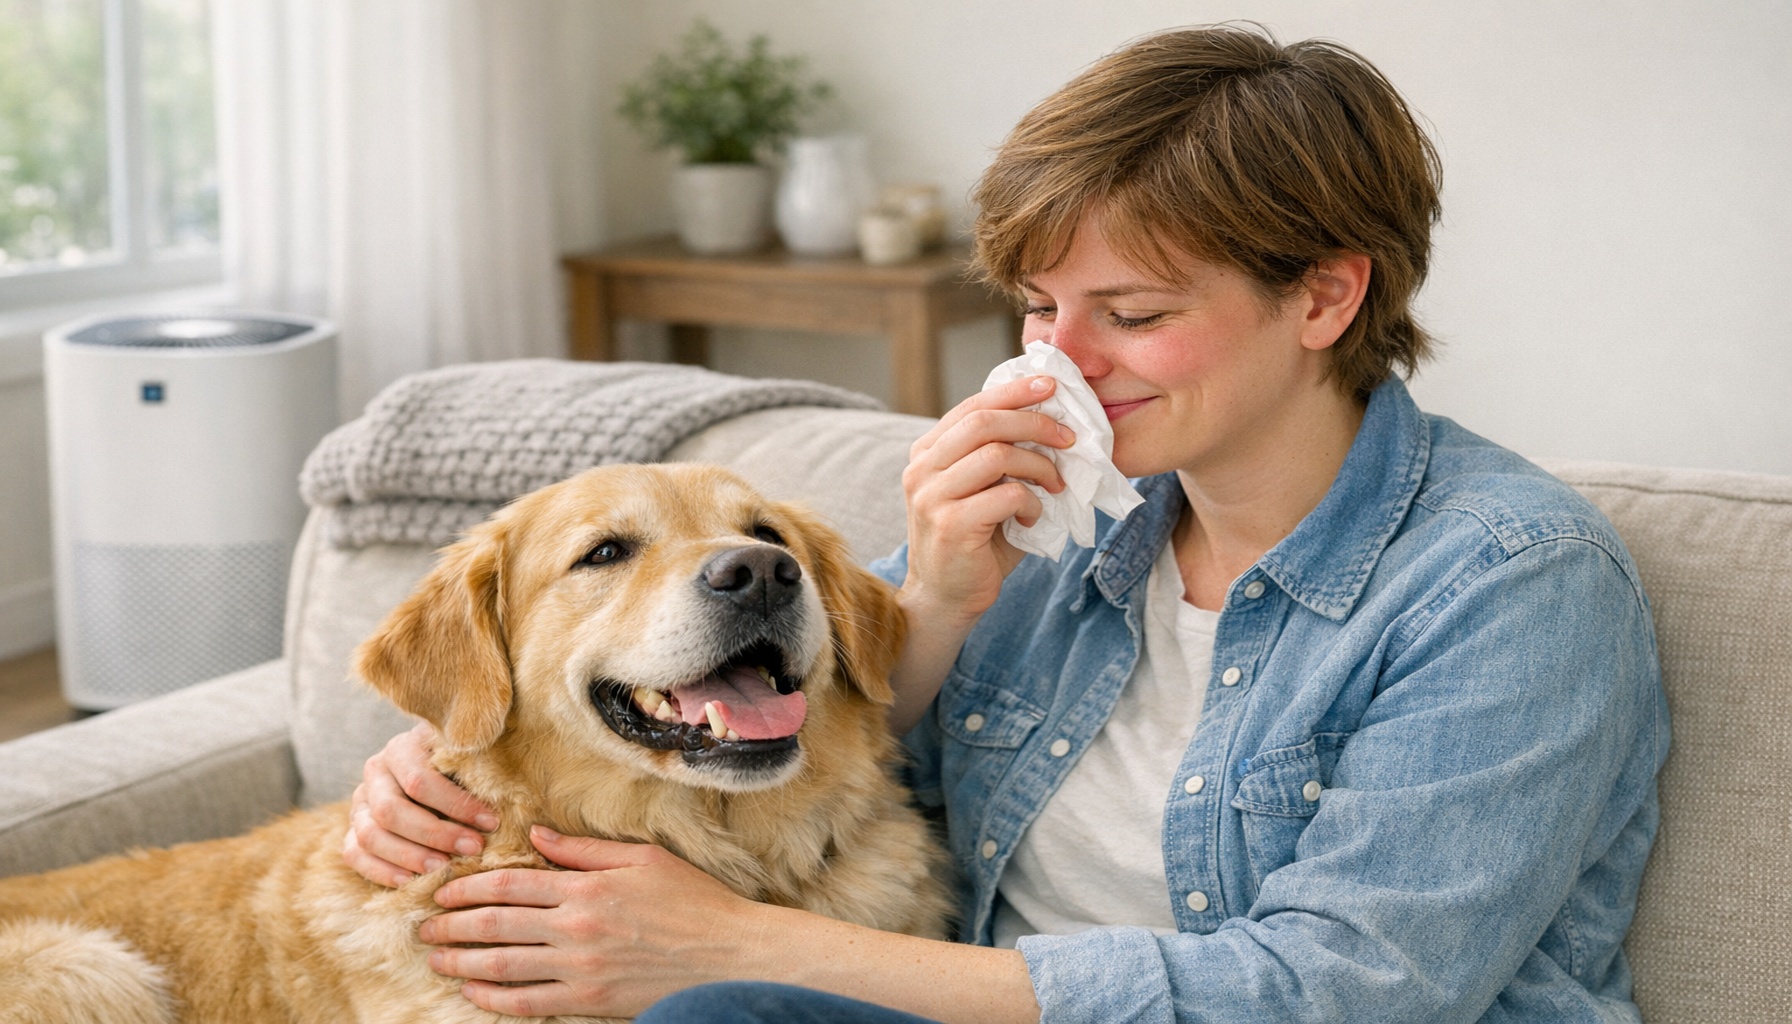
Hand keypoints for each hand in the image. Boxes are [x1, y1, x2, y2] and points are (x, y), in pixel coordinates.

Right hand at [342, 722, 498, 886]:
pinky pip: (354, 854)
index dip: (455, 804)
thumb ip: (484, 770)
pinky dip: (381, 871)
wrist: (439, 775)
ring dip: (409, 856)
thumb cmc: (466, 768)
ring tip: (443, 869)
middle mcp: (376, 771)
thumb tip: (505, 799)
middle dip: (435, 834)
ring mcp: (360, 802)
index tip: (491, 823)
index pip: (419, 780)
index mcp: (403, 747)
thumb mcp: (475, 759)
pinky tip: (410, 882)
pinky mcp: (353, 829)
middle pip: (391, 810)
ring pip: (370, 834)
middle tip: (472, 849)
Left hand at [419, 826, 765, 1016]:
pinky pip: (529, 1002)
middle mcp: (575, 927)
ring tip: (436, 959)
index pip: (510, 885)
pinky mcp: (590, 1000)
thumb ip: (583, 849)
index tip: (442, 893)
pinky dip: (494, 999)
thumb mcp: (642, 858)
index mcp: (586, 886)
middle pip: (495, 926)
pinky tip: (473, 994)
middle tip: (423, 928)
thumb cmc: (693, 901)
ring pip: (502, 966)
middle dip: (451, 927)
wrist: (730, 955)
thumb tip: (534, 836)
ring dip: (461, 963)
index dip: (468, 889)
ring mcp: (580, 968)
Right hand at [899, 374, 1074, 625]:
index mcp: (927, 453)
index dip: (1014, 392)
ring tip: (1054, 484)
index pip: (972, 406)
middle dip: (1035, 423)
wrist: (946, 599)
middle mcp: (922, 469)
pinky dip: (1031, 503)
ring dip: (1039, 466)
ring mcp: (932, 497)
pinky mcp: (951, 525)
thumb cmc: (974, 542)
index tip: (1050, 386)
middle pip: (984, 422)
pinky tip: (1032, 519)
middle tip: (1068, 439)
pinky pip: (1006, 495)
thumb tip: (1053, 422)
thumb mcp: (982, 490)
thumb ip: (1002, 457)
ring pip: (997, 455)